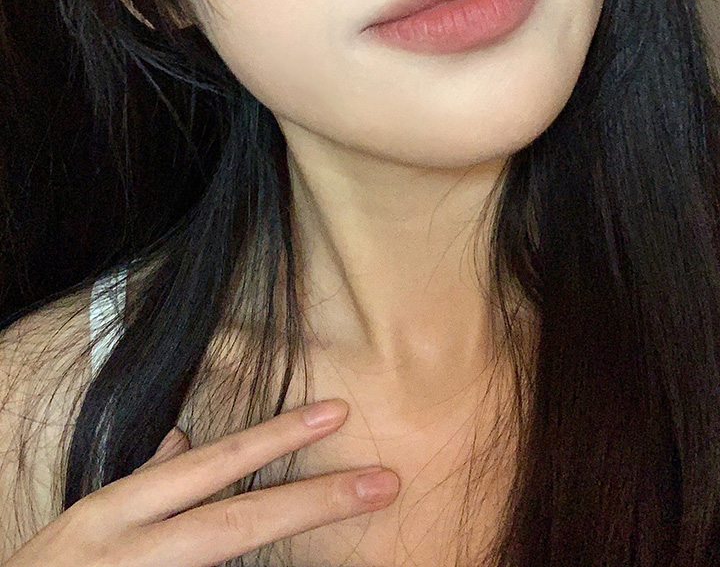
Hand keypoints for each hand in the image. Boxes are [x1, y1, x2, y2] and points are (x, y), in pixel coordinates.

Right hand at [3, 400, 398, 566]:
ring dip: (293, 547)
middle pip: (240, 524)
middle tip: (383, 482)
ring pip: (232, 565)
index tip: (333, 414)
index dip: (274, 437)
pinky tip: (287, 566)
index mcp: (121, 511)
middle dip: (316, 502)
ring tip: (358, 514)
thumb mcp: (91, 519)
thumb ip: (145, 481)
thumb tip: (185, 439)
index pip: (212, 464)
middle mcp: (138, 552)